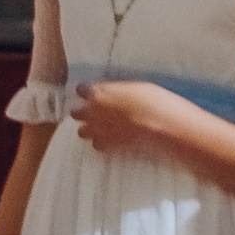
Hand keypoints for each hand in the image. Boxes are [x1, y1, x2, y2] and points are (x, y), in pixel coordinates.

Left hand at [71, 79, 186, 157]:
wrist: (157, 124)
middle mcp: (93, 111)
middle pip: (76, 113)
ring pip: (82, 132)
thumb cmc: (152, 102)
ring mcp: (98, 130)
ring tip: (100, 130)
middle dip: (83, 113)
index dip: (86, 92)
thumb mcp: (136, 88)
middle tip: (93, 114)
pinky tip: (110, 142)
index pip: (82, 90)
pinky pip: (96, 145)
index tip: (89, 93)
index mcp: (100, 92)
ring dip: (90, 130)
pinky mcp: (106, 146)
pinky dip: (102, 144)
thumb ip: (119, 92)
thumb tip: (119, 94)